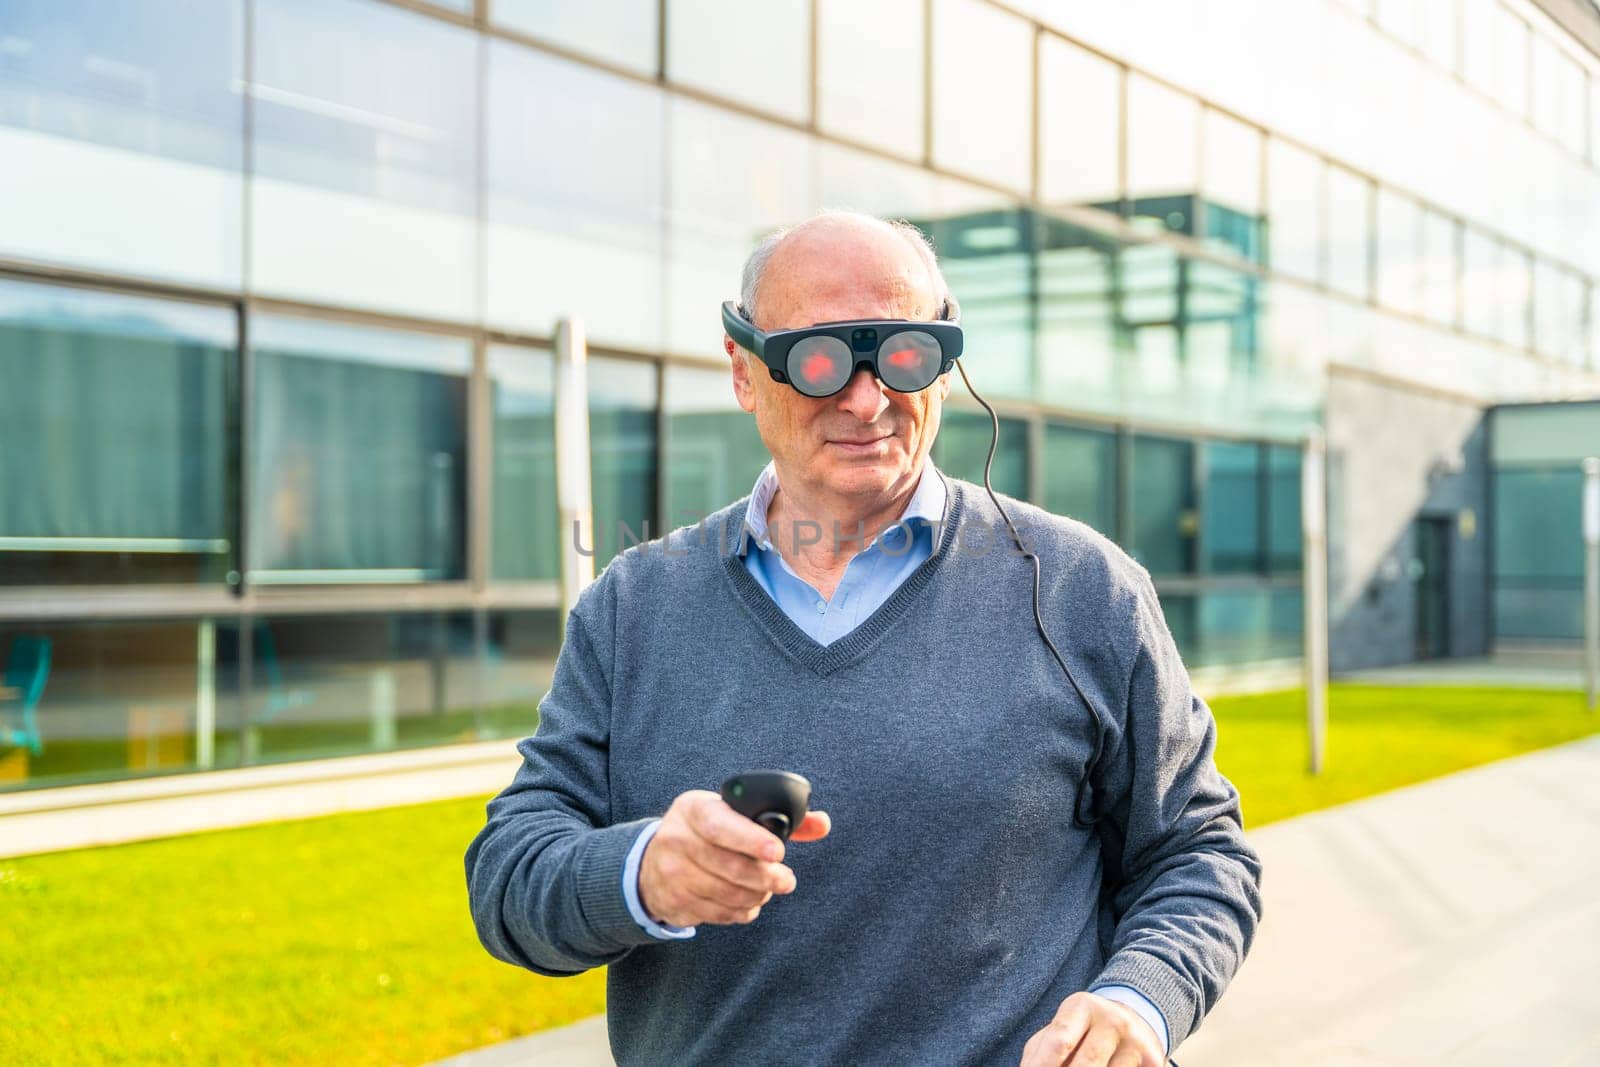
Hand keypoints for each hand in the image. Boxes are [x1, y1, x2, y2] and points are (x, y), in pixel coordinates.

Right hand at [637, 789, 830, 927]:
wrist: (651, 862)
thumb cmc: (705, 833)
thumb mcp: (729, 814)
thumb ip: (777, 819)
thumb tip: (823, 823)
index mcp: (694, 809)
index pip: (720, 825)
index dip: (750, 839)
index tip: (777, 852)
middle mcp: (677, 839)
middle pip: (727, 866)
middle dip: (765, 877)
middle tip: (786, 880)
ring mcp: (672, 874)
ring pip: (726, 894)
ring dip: (756, 896)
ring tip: (767, 890)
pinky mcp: (675, 903)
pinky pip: (718, 914)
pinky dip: (741, 911)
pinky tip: (749, 903)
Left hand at [1019, 991, 1164, 1066]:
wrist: (1134, 1019)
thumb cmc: (1084, 1031)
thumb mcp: (1061, 1029)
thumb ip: (1040, 1053)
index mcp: (1082, 1007)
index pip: (1060, 1040)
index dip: (1043, 1066)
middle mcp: (1112, 1020)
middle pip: (1085, 1064)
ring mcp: (1136, 1041)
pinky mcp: (1154, 1060)